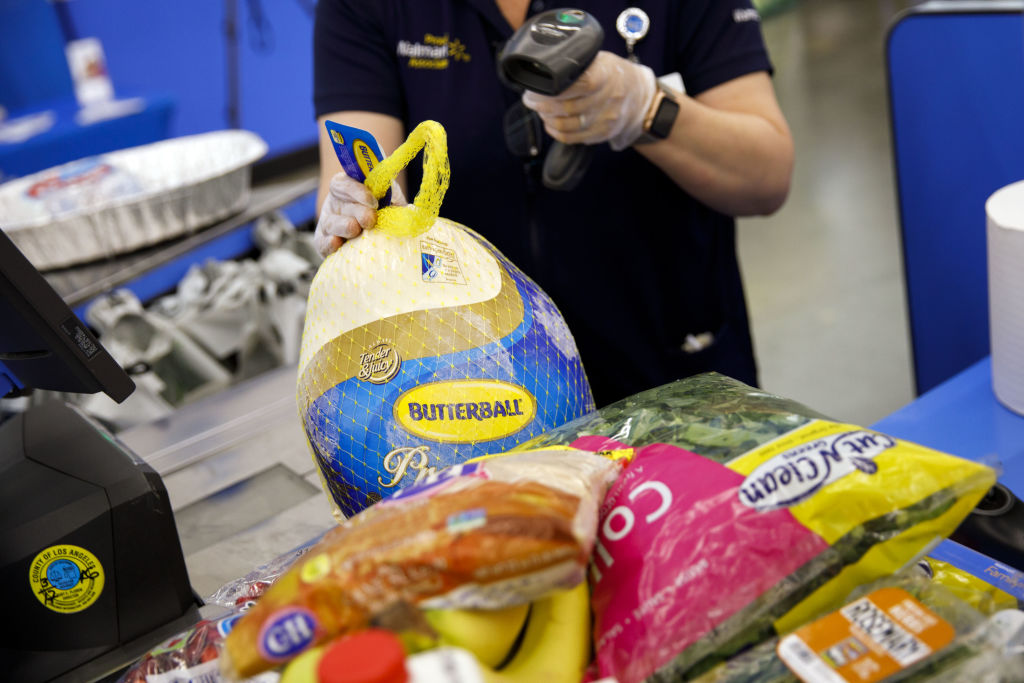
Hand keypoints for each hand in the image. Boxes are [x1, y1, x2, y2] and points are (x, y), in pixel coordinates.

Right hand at [314, 172, 406, 255]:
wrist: (378, 244)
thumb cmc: (384, 217)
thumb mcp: (391, 203)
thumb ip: (395, 202)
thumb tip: (409, 210)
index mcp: (347, 190)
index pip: (343, 183)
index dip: (356, 190)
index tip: (373, 201)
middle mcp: (335, 205)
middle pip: (340, 204)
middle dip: (357, 211)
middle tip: (370, 219)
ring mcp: (328, 224)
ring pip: (331, 223)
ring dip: (344, 226)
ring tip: (356, 230)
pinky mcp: (324, 243)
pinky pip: (322, 243)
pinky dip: (328, 244)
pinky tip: (337, 243)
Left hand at [521, 51, 657, 151]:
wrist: (640, 95)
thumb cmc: (613, 74)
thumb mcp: (600, 59)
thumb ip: (577, 64)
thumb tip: (544, 66)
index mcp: (605, 75)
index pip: (573, 85)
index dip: (549, 90)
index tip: (534, 88)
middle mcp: (607, 99)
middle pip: (566, 107)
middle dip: (541, 105)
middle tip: (530, 99)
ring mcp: (606, 119)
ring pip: (566, 125)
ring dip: (547, 118)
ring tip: (540, 110)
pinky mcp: (602, 133)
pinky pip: (572, 138)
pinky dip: (555, 132)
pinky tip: (550, 123)